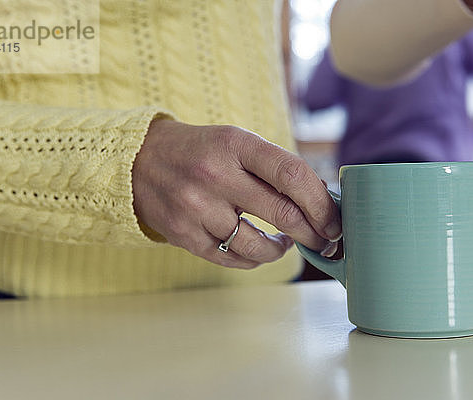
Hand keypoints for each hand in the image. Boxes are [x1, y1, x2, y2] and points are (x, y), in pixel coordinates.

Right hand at [132, 119, 341, 268]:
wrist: (137, 161)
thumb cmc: (200, 151)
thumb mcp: (235, 142)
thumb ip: (274, 168)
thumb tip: (321, 201)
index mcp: (235, 144)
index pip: (292, 175)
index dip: (322, 203)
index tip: (335, 220)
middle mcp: (215, 175)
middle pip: (283, 214)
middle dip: (314, 234)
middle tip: (326, 240)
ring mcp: (196, 208)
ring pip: (258, 246)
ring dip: (282, 250)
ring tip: (286, 243)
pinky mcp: (183, 235)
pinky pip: (232, 259)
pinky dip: (254, 259)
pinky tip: (259, 248)